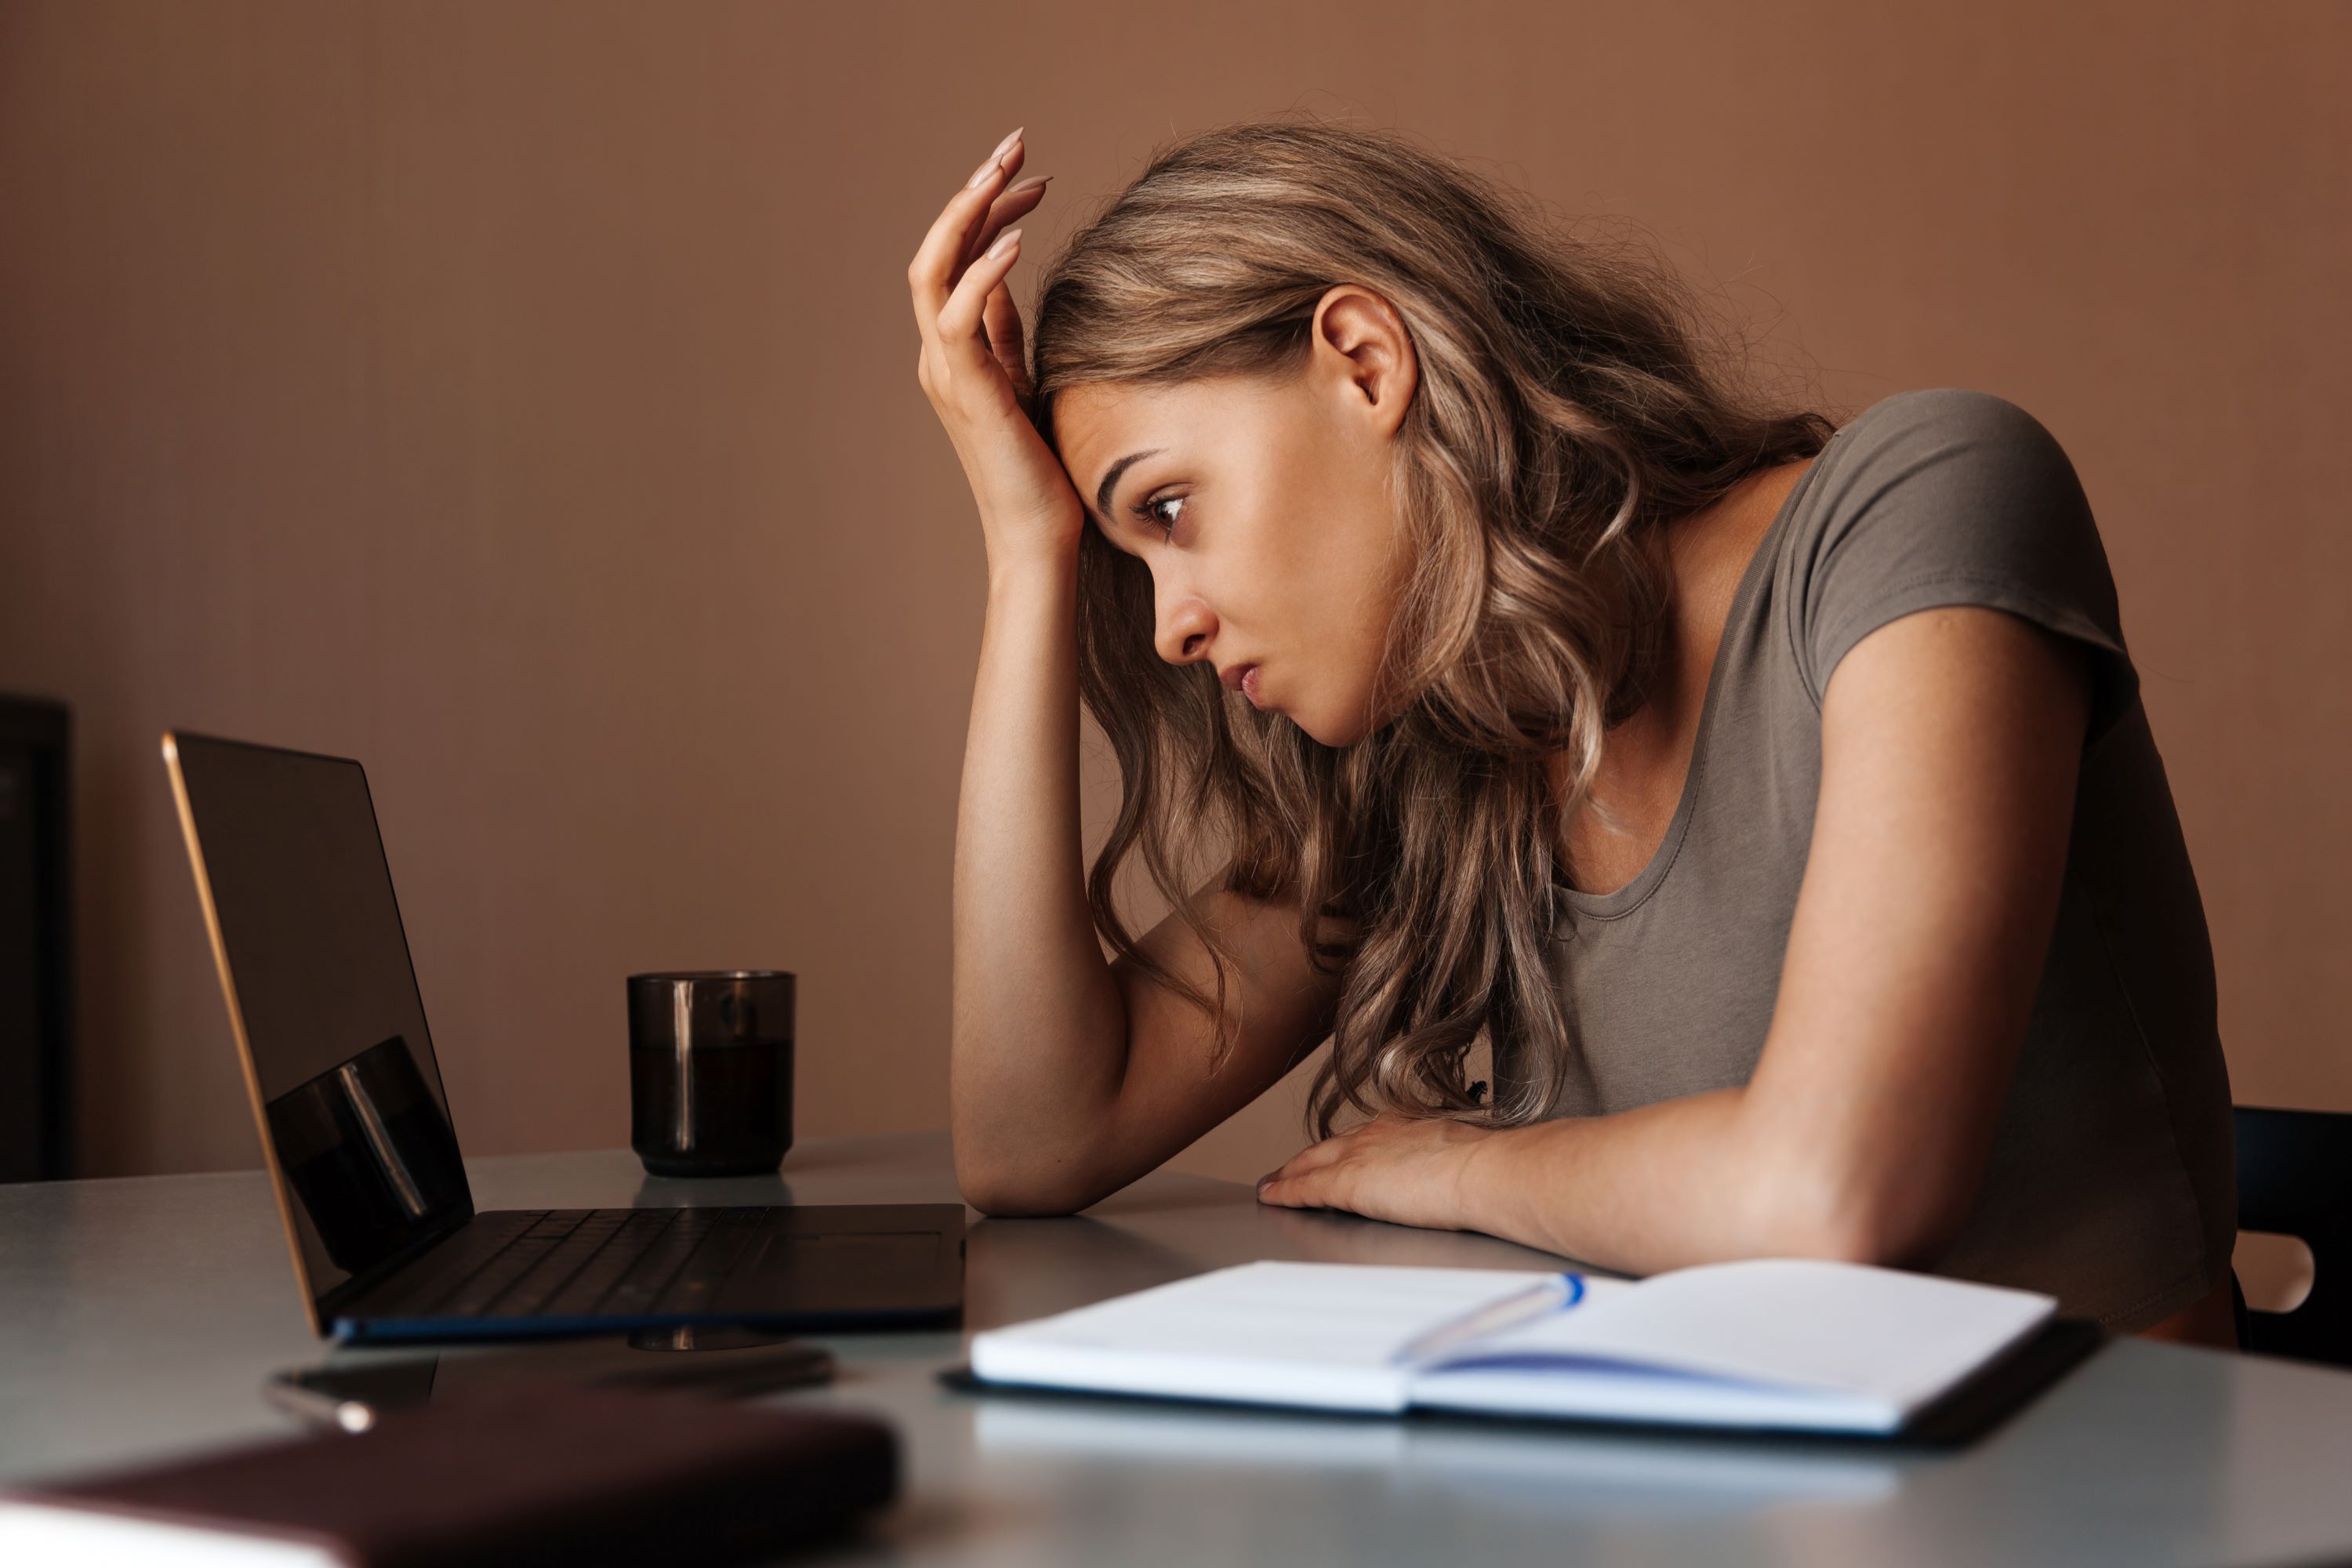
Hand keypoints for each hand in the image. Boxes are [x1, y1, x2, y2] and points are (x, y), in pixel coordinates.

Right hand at [907, 127, 1084, 574]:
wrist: (1040, 534)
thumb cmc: (1041, 466)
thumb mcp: (1023, 381)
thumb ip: (1005, 332)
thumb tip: (1003, 279)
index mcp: (952, 351)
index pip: (957, 258)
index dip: (988, 210)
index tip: (1036, 177)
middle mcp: (939, 356)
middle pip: (935, 252)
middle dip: (972, 191)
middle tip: (1016, 145)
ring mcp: (947, 373)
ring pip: (933, 274)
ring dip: (967, 216)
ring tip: (1007, 174)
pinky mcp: (969, 393)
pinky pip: (958, 320)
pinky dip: (982, 275)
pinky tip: (1016, 241)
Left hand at [1255, 1112, 1496, 1231]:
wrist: (1485, 1171)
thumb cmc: (1487, 1167)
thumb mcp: (1459, 1155)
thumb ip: (1444, 1161)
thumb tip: (1456, 1173)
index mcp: (1404, 1126)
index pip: (1362, 1139)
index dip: (1342, 1149)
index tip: (1334, 1156)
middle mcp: (1376, 1134)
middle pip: (1328, 1147)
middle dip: (1305, 1160)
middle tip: (1286, 1171)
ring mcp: (1359, 1156)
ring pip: (1310, 1164)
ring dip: (1288, 1175)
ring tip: (1273, 1185)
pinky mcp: (1348, 1182)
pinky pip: (1306, 1188)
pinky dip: (1285, 1193)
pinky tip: (1271, 1198)